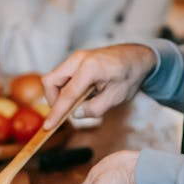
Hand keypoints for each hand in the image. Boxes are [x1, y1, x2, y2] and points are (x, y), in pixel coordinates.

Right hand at [41, 44, 155, 130]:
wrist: (136, 57)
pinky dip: (64, 88)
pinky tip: (80, 96)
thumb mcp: (117, 97)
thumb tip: (75, 114)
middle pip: (50, 80)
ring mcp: (75, 58)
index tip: (48, 126)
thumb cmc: (130, 75)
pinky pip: (62, 76)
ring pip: (54, 78)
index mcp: (90, 67)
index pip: (67, 93)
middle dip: (52, 100)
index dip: (56, 112)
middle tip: (65, 114)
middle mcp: (78, 59)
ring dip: (59, 94)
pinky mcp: (75, 61)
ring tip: (77, 104)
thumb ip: (95, 108)